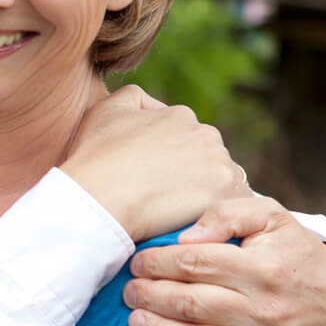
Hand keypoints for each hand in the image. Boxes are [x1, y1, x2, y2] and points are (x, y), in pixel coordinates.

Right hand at [61, 85, 248, 240]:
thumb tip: (152, 107)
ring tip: (180, 217)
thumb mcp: (105, 110)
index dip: (172, 162)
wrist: (98, 197)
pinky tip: (195, 227)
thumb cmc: (94, 157)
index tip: (155, 181)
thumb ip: (133, 98)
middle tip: (167, 201)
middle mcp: (206, 134)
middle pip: (208, 160)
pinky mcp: (224, 195)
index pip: (188, 138)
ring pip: (223, 184)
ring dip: (207, 197)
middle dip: (193, 177)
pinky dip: (217, 217)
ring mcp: (219, 164)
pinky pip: (232, 209)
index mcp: (181, 115)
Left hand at [124, 196, 325, 325]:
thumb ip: (226, 215)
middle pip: (192, 304)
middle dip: (150, 296)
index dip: (157, 263)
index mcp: (263, 268)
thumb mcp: (268, 216)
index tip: (136, 263)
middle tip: (128, 292)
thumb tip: (184, 239)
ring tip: (134, 321)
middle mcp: (267, 310)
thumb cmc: (288, 250)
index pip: (195, 264)